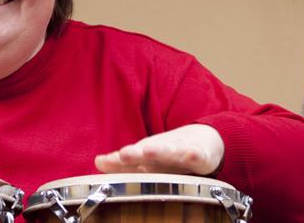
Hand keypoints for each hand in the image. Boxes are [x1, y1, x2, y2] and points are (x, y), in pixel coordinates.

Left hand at [94, 124, 224, 174]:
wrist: (205, 140)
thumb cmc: (172, 153)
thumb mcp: (147, 158)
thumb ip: (122, 163)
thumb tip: (97, 162)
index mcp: (148, 153)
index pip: (129, 158)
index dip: (117, 161)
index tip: (102, 162)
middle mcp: (162, 151)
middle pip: (147, 152)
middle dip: (135, 154)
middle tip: (123, 154)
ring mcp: (181, 151)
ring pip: (170, 152)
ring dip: (159, 151)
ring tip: (148, 151)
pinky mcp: (201, 156)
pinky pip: (198, 157)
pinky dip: (194, 155)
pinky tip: (190, 155)